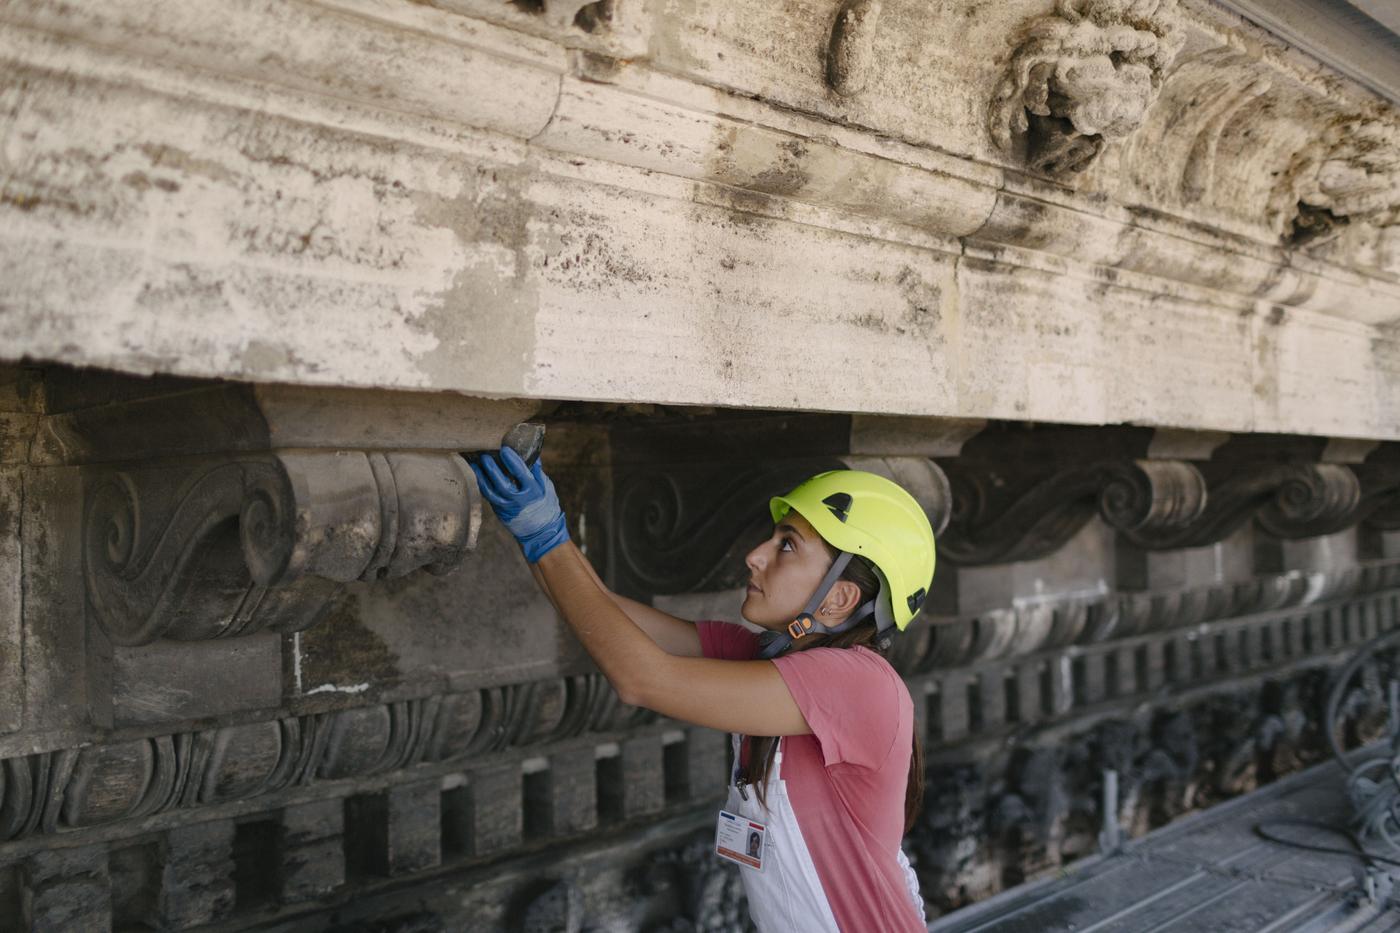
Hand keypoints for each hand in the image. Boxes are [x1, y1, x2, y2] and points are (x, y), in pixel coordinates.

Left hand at [468, 446, 569, 562]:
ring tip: (474, 464)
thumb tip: (531, 455)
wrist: (541, 531)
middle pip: (502, 483)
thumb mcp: (546, 487)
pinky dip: (482, 485)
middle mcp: (518, 500)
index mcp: (532, 491)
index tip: (504, 449)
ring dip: (481, 477)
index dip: (512, 461)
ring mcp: (507, 507)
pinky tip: (477, 475)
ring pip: (490, 492)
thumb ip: (537, 472)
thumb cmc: (545, 506)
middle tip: (484, 456)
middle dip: (492, 469)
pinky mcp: (500, 511)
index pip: (521, 473)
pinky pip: (489, 497)